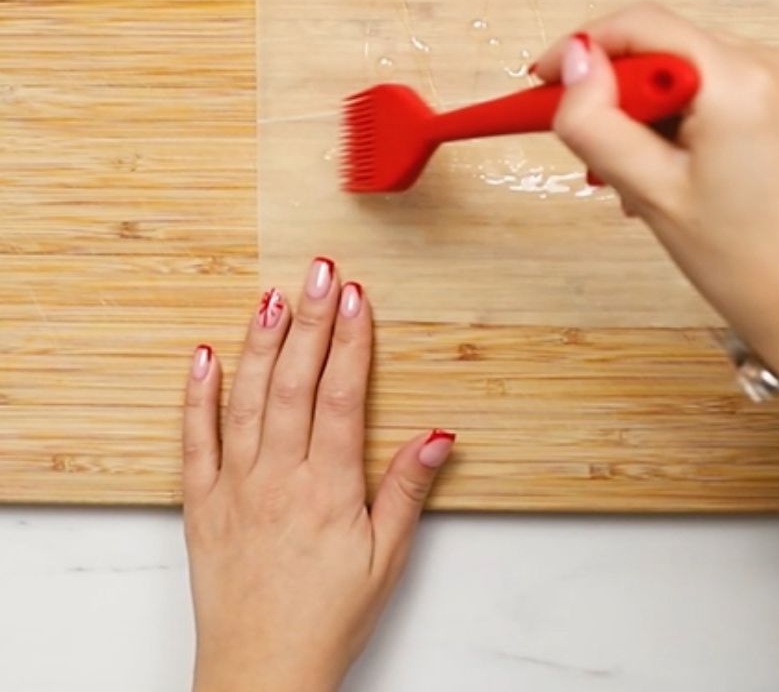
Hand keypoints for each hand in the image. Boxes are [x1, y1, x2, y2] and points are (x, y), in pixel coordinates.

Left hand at [182, 258, 455, 691]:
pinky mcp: (202, 502)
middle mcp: (278, 478)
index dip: (352, 341)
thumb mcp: (386, 558)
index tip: (358, 296)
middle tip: (320, 271)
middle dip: (311, 320)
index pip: (341, 397)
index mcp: (328, 489)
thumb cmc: (328, 617)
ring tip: (272, 295)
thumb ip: (407, 490)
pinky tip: (204, 355)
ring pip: (247, 400)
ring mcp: (235, 486)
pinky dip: (197, 396)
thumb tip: (438, 435)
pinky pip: (195, 440)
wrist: (261, 672)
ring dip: (261, 343)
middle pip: (295, 384)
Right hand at [534, 4, 778, 410]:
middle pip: (673, 48)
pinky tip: (692, 169)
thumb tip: (573, 62)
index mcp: (743, 82)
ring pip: (703, 70)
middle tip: (599, 153)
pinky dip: (703, 116)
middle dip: (625, 93)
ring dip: (663, 109)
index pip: (642, 25)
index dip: (582, 48)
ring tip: (649, 177)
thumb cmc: (755, 269)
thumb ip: (597, 122)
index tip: (546, 80)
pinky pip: (739, 88)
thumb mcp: (653, 195)